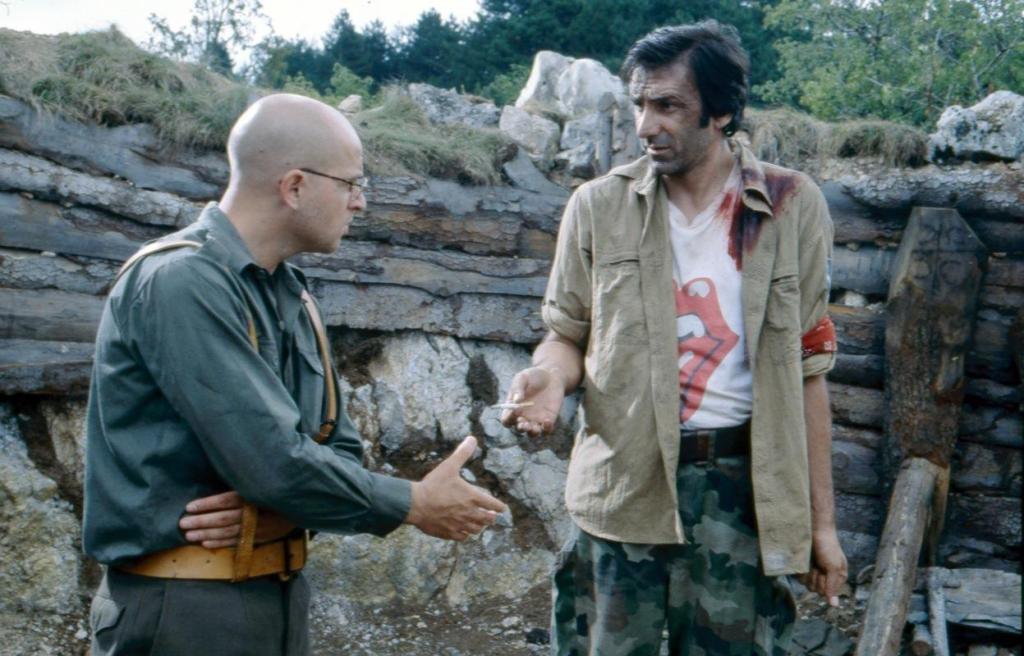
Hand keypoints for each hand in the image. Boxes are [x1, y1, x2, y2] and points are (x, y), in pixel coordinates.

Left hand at [179, 491, 295, 548]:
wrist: (302, 507)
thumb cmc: (276, 492)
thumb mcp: (263, 484)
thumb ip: (243, 486)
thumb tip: (218, 486)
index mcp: (254, 496)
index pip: (226, 500)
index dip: (207, 504)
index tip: (189, 506)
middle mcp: (255, 513)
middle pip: (224, 518)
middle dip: (201, 521)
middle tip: (182, 523)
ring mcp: (257, 528)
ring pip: (227, 532)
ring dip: (206, 534)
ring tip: (188, 534)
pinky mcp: (259, 537)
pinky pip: (236, 542)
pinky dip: (220, 543)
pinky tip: (206, 543)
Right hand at [406, 436, 507, 540]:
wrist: (416, 504)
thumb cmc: (434, 485)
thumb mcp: (449, 466)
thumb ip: (462, 453)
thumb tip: (472, 439)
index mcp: (472, 497)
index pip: (493, 505)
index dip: (500, 507)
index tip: (502, 508)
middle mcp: (469, 513)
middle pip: (487, 520)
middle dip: (490, 518)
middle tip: (490, 516)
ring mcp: (459, 525)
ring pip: (476, 530)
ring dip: (479, 526)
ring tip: (479, 523)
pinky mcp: (449, 533)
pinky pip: (462, 537)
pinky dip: (465, 534)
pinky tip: (463, 531)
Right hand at [499, 366, 565, 436]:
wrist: (551, 375)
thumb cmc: (533, 376)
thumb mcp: (522, 378)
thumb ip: (518, 389)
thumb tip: (517, 401)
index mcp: (513, 408)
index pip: (506, 420)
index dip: (508, 419)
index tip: (513, 412)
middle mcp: (523, 417)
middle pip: (519, 429)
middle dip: (520, 428)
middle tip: (523, 422)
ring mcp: (536, 419)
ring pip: (532, 433)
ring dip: (532, 432)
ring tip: (533, 427)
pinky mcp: (548, 419)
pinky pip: (546, 430)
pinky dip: (546, 429)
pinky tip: (547, 421)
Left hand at [800, 528, 847, 606]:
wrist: (815, 530)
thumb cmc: (828, 547)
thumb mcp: (833, 567)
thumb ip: (832, 586)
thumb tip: (834, 606)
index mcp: (838, 578)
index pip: (827, 593)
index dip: (823, 584)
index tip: (824, 571)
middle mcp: (826, 578)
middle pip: (816, 590)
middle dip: (815, 578)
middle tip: (817, 565)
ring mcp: (815, 573)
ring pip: (807, 585)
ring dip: (808, 574)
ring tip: (812, 562)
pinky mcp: (805, 568)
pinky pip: (799, 578)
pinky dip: (800, 571)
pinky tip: (805, 562)